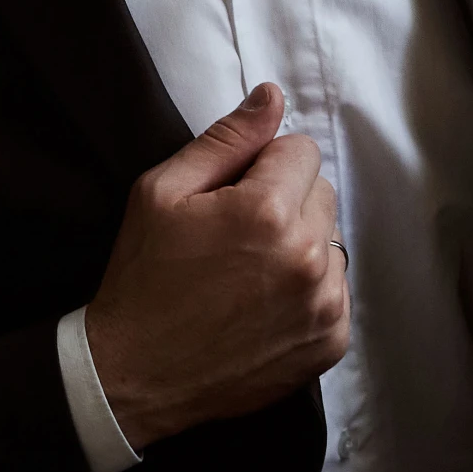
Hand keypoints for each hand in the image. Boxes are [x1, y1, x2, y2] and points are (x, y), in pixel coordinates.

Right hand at [85, 83, 349, 452]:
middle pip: (322, 194)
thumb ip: (226, 139)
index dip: (263, 165)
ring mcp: (324, 304)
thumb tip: (272, 97)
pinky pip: (337, 291)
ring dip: (300, 248)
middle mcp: (308, 257)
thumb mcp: (162, 192)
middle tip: (236, 236)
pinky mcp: (330, 341)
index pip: (302, 150)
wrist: (135, 375)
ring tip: (248, 274)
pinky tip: (263, 305)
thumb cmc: (143, 278)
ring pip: (331, 243)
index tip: (231, 196)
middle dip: (286, 202)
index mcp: (268, 210)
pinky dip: (309, 292)